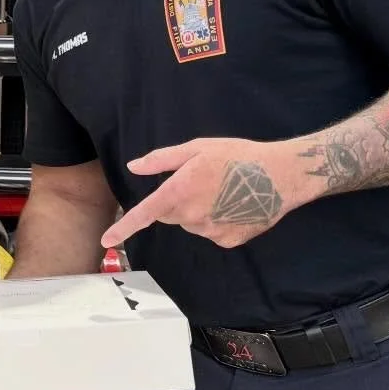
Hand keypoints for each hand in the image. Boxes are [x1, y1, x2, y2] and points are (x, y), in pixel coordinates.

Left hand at [100, 138, 296, 250]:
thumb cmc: (238, 155)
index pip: (145, 214)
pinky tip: (234, 206)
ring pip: (190, 224)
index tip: (107, 241)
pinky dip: (216, 222)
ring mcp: (210, 231)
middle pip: (170, 215)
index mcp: (179, 192)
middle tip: (200, 182)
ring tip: (222, 191)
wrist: (282, 174)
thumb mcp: (197, 148)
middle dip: (175, 202)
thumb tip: (134, 167)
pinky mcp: (228, 241)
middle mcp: (191, 216)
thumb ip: (162, 160)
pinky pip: (211, 232)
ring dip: (197, 211)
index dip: (124, 228)